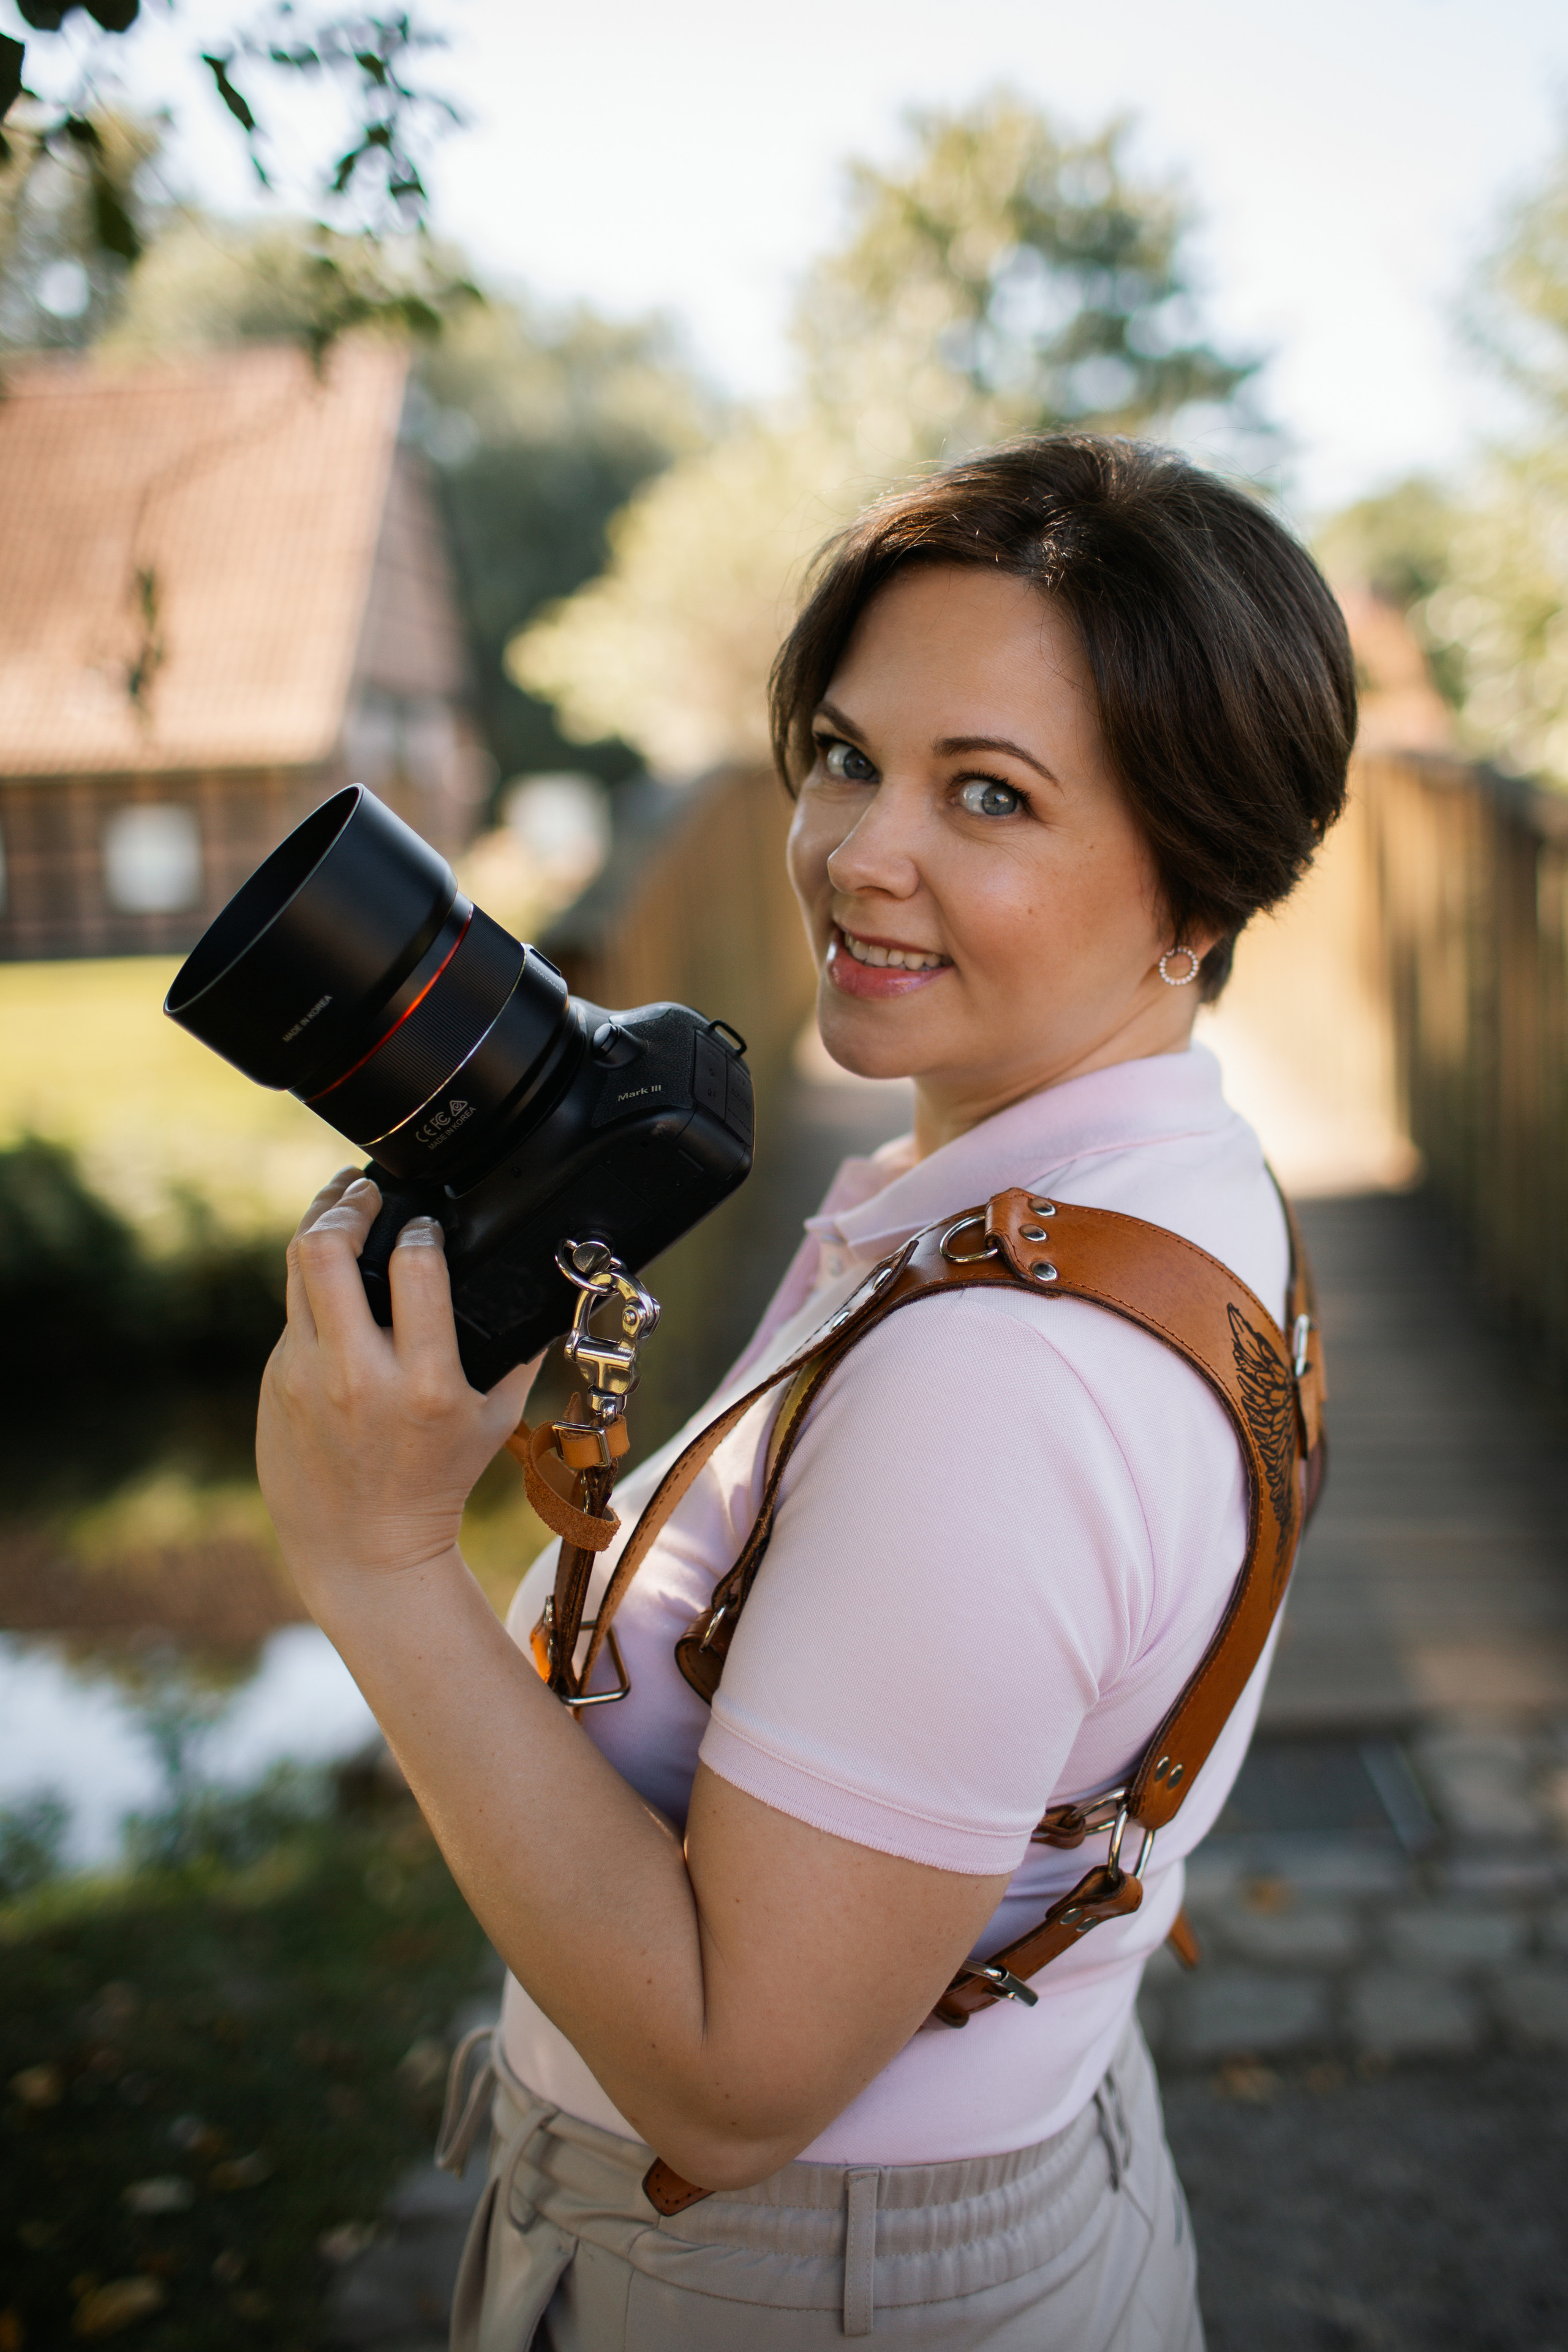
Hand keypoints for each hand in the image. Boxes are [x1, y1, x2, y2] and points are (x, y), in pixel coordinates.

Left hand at [256, 1169, 538, 1608]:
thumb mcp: (495, 1421)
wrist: (362, 1548)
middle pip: (326, 1251)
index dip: (419, 1229)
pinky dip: (313, 1283)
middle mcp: (356, 1375)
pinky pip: (292, 1312)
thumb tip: (546, 1292)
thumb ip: (520, 1355)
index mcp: (423, 1384)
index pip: (414, 1268)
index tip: (425, 1221)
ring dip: (319, 1223)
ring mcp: (304, 1377)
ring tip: (340, 1203)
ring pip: (297, 1269)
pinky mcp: (276, 1382)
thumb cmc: (438, 1482)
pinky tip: (331, 1273)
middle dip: (347, 1203)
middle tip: (365, 1189)